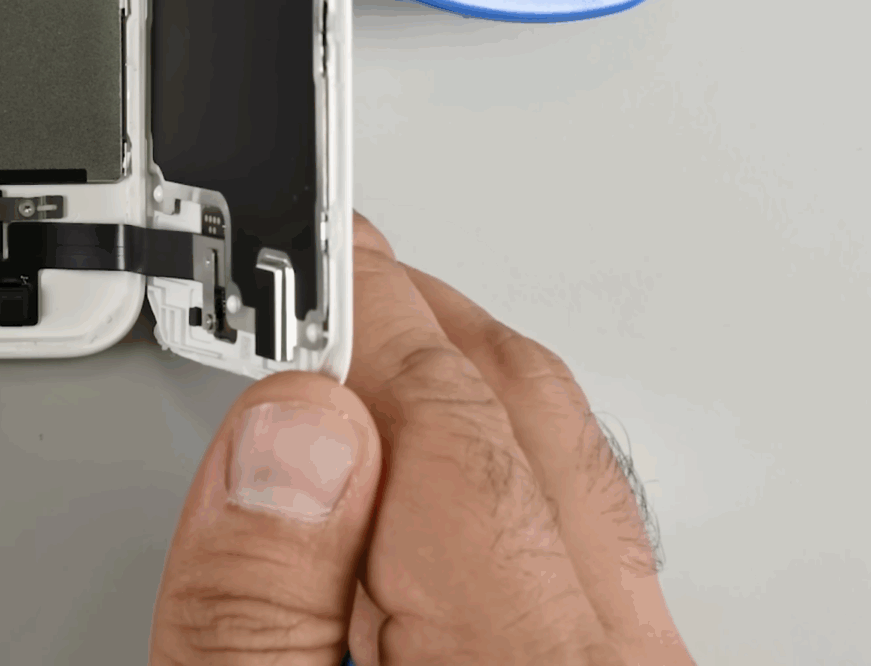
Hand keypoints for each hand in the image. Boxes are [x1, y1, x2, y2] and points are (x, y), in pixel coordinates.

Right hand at [149, 217, 690, 663]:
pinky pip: (598, 545)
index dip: (357, 309)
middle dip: (415, 326)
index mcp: (524, 663)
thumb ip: (255, 610)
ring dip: (469, 392)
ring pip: (580, 473)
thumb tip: (289, 429)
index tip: (293, 247)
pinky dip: (511, 477)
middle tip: (321, 270)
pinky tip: (430, 483)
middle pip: (534, 423)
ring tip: (361, 358)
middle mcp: (615, 665)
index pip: (448, 420)